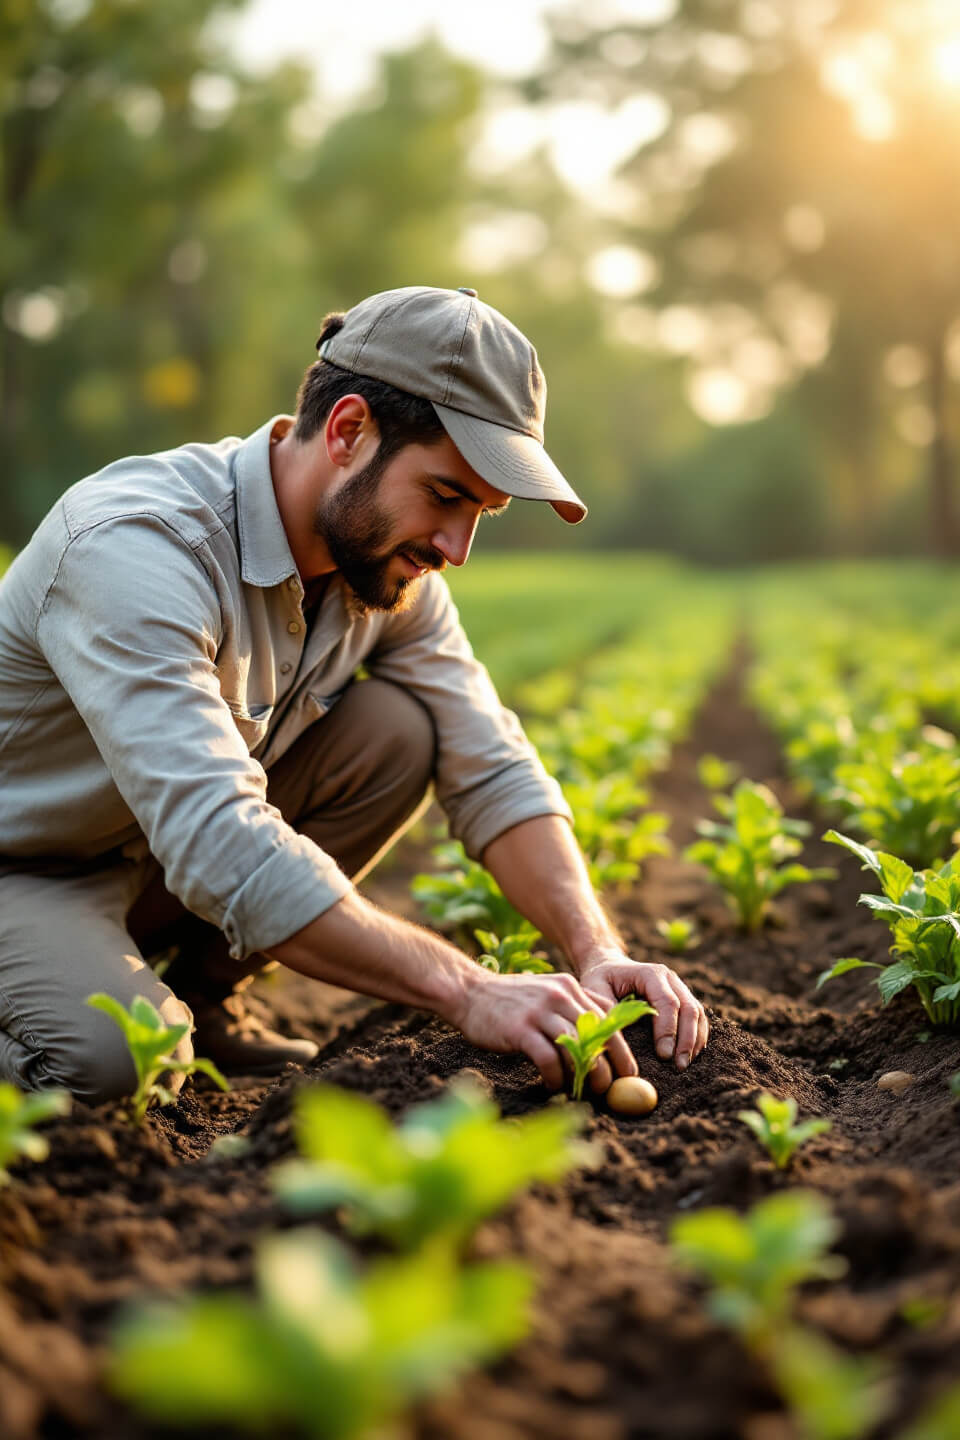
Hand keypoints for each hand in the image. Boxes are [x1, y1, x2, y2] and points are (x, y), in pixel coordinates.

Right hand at [449, 968, 639, 1092]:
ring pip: (577, 1048)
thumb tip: (598, 1041)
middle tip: (611, 1088)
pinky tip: (555, 1086)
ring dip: (585, 1074)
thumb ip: (570, 1009)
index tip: (627, 1071)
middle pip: (598, 1034)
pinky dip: (556, 1077)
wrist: (468, 991)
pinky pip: (549, 1059)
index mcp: (569, 987)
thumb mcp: (545, 994)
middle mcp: (559, 995)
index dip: (621, 1047)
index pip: (608, 1018)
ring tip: (585, 1091)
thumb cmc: (508, 1000)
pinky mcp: (521, 1029)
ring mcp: (540, 1011)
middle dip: (610, 1065)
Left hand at [577, 948, 708, 1070]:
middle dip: (686, 1039)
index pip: (667, 1002)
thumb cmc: (600, 979)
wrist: (609, 966)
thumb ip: (605, 1009)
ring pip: (697, 1013)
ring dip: (694, 1040)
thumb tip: (617, 1036)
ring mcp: (679, 986)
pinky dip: (697, 1036)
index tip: (663, 1055)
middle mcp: (670, 978)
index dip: (668, 1030)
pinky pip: (697, 1017)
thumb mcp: (594, 988)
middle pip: (688, 1008)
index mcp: (650, 974)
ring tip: (685, 1064)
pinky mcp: (682, 998)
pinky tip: (691, 1055)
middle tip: (679, 1066)